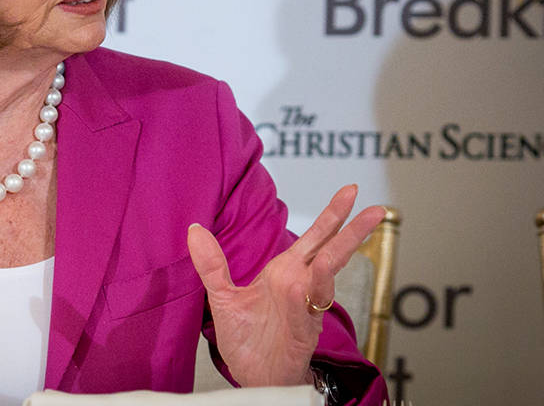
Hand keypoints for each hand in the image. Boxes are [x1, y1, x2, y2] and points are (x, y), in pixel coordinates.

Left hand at [187, 184, 385, 387]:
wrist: (252, 378)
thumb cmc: (246, 341)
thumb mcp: (221, 296)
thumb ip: (211, 263)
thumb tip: (194, 229)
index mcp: (285, 272)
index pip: (314, 237)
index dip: (332, 215)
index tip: (350, 192)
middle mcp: (300, 285)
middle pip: (331, 250)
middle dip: (352, 228)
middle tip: (375, 208)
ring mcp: (305, 306)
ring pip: (327, 274)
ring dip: (339, 252)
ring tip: (356, 228)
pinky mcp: (302, 330)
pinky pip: (310, 306)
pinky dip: (314, 290)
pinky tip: (314, 276)